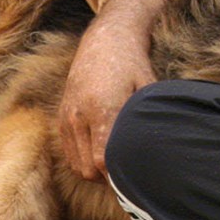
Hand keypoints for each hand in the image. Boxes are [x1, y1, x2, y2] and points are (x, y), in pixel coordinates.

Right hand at [59, 0, 168, 180]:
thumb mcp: (147, 89)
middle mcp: (80, 115)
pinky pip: (69, 152)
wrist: (105, 39)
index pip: (103, 160)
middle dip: (108, 178)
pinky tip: (102, 154)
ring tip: (117, 166)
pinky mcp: (61, 116)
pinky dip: (83, 160)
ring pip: (77, 164)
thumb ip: (145, 120)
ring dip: (95, 171)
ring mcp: (67, 116)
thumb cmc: (133, 64)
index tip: (134, 180)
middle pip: (89, 168)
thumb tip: (158, 153)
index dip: (118, 177)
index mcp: (103, 109)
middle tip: (129, 176)